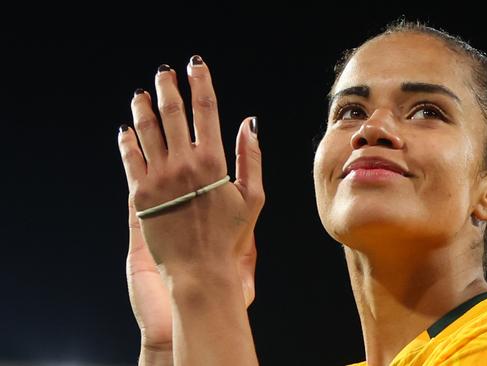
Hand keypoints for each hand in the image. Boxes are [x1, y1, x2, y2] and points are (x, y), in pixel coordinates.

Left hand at [118, 55, 261, 348]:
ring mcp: (159, 178)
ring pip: (146, 130)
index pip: (206, 109)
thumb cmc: (229, 236)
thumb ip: (251, 157)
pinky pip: (130, 158)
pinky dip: (127, 140)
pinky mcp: (139, 195)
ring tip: (141, 95)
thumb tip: (250, 123)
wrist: (199, 269)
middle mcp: (184, 163)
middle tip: (164, 73)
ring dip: (143, 108)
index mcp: (213, 161)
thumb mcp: (252, 197)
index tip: (196, 66)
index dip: (201, 83)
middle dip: (168, 87)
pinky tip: (126, 129)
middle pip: (172, 112)